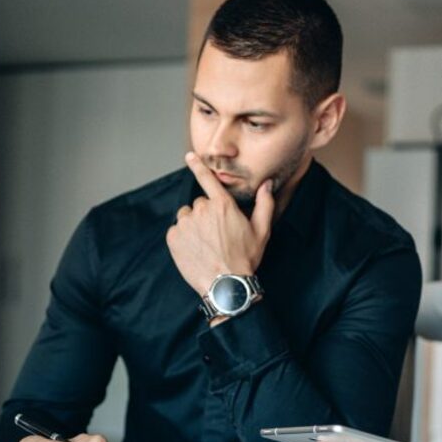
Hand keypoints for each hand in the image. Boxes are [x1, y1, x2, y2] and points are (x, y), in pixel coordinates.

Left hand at [166, 152, 273, 296]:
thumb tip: (267, 184)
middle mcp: (201, 210)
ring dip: (193, 226)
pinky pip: (176, 231)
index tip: (189, 156)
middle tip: (216, 236)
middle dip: (205, 216)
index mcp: (222, 205)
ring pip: (186, 218)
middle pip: (199, 205)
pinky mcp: (173, 238)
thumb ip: (264, 204)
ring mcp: (185, 224)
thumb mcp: (261, 231)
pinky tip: (195, 250)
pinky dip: (183, 238)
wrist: (226, 284)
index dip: (197, 165)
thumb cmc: (245, 258)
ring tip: (206, 245)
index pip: (207, 179)